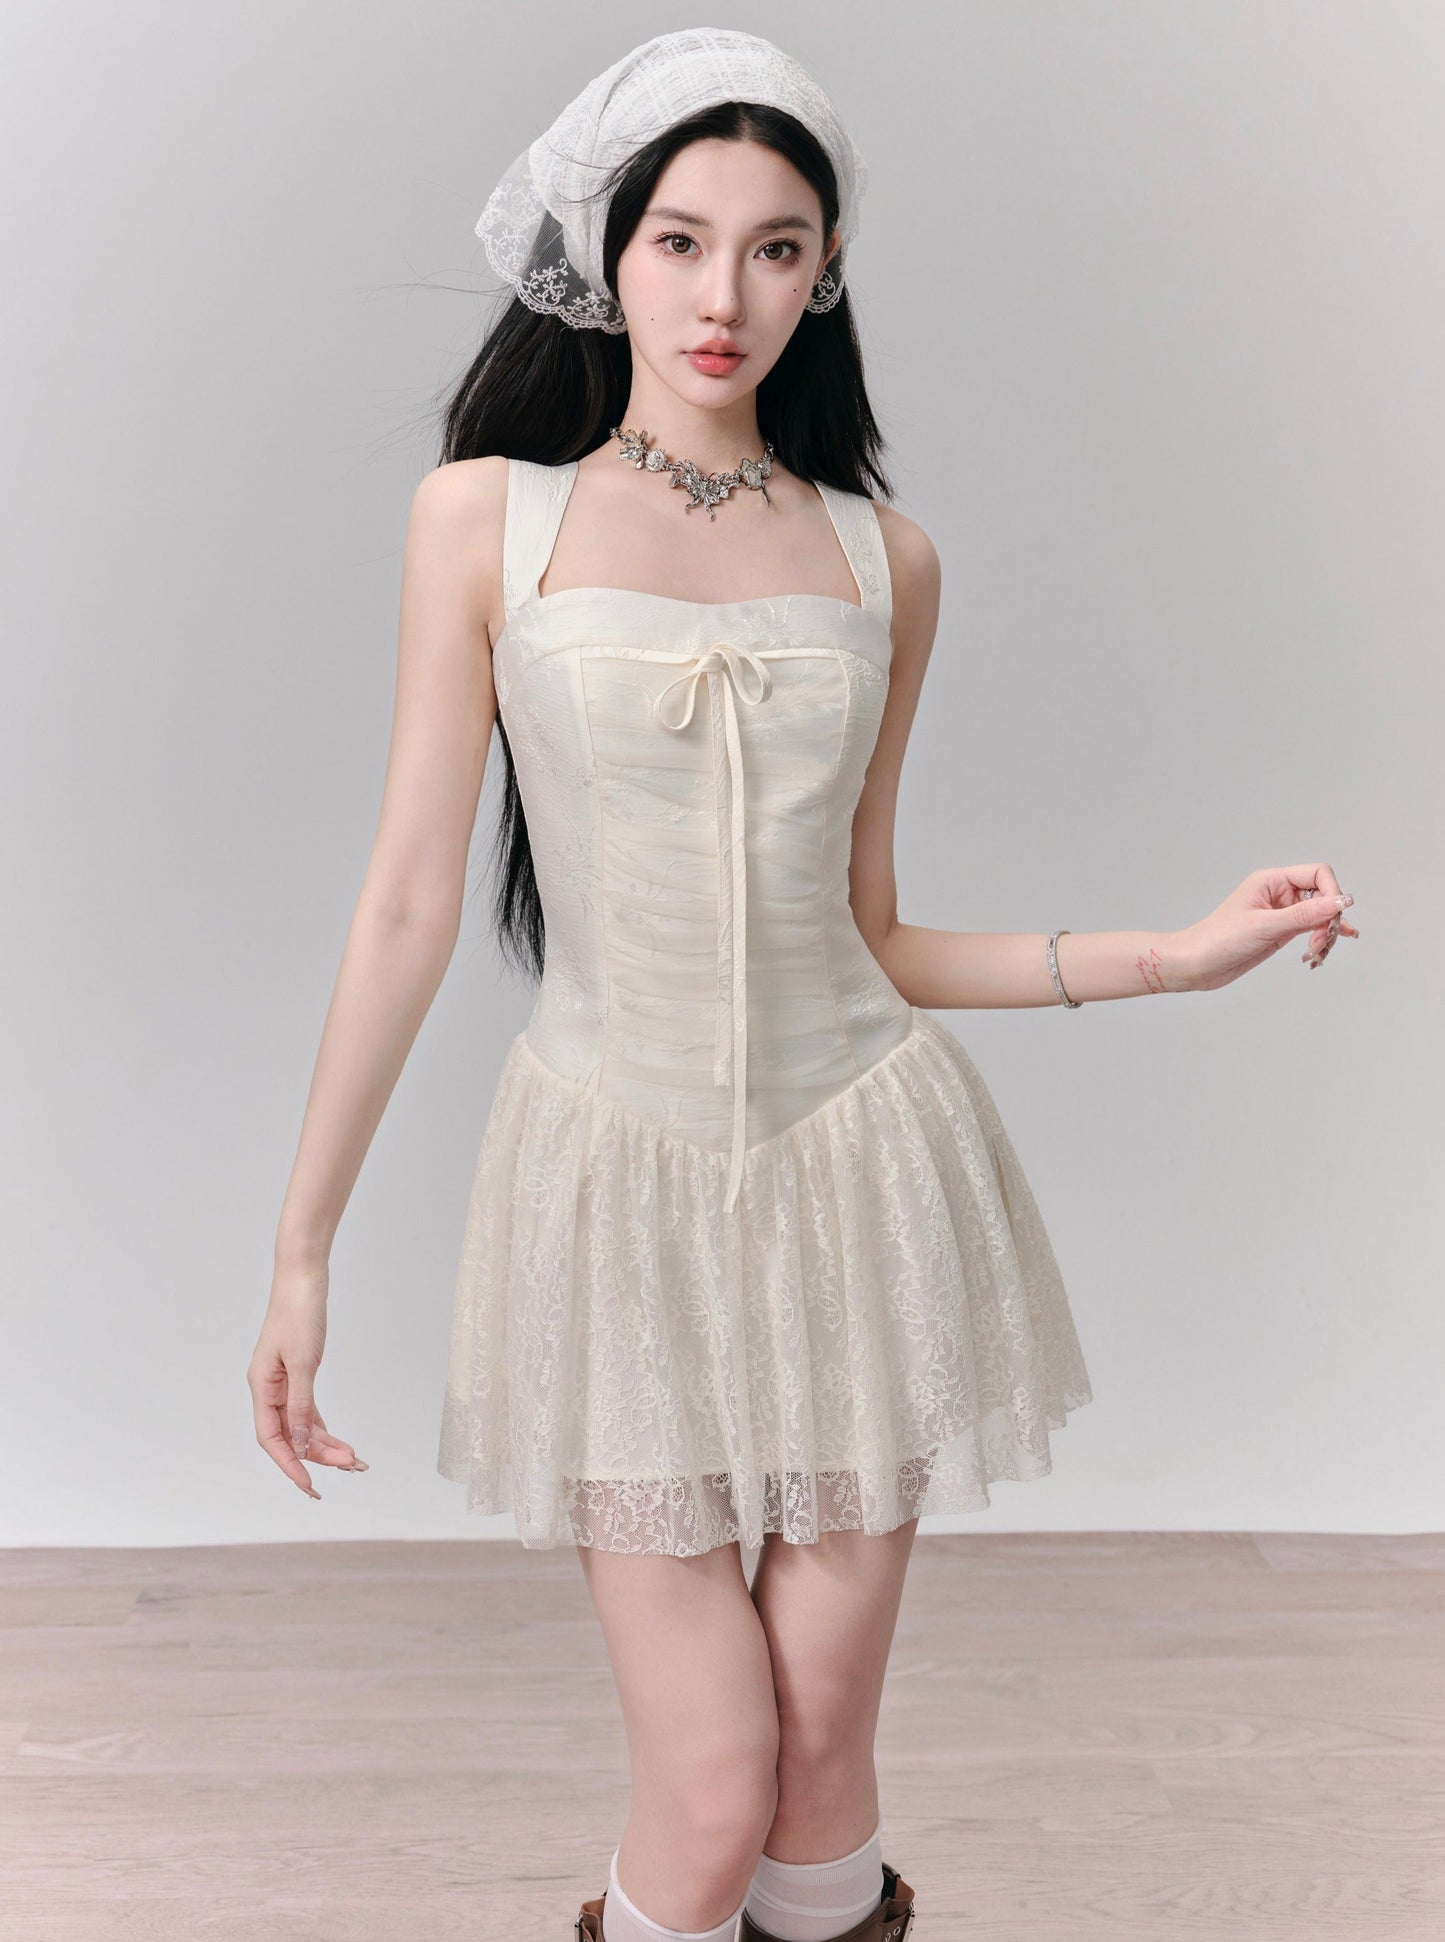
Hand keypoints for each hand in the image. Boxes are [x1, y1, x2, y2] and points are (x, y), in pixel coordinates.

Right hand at [247, 1257, 367, 1499]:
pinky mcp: (298, 1374)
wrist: (304, 1277)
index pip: (271, 1438)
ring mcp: (283, 1383)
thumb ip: (301, 1404)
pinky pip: (307, 1411)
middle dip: (318, 1455)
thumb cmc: (299, 1312)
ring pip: (300, 1426)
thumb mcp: (303, 1361)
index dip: (289, 1465)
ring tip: (354, 1460)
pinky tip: (340, 1441)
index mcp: (262, 1386)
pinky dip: (322, 1427)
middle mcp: (268, 1389)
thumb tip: (299, 1443)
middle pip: (289, 1435)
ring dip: (324, 1444)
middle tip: (351, 1466)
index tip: (309, 1485)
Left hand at [1174, 863, 1358, 993]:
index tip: (1333, 919)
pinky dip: (1319, 942)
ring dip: (1326, 934)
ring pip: (1321, 916)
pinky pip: (1311, 931)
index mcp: (1272, 880)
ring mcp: (1281, 913)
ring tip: (1317, 954)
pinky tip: (1321, 954)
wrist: (1196, 965)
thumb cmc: (1219, 939)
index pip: (1318, 874)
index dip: (1332, 893)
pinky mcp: (1281, 932)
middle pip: (1324, 896)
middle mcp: (1279, 893)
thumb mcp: (1265, 926)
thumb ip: (1305, 915)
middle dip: (1329, 919)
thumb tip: (1342, 902)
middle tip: (1321, 943)